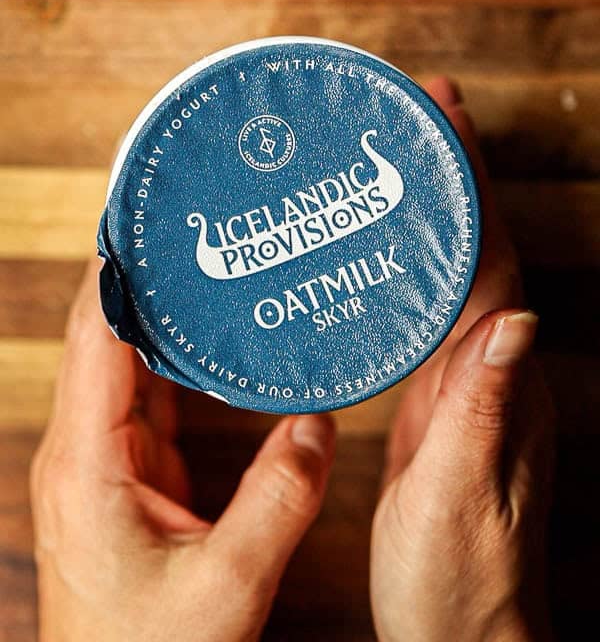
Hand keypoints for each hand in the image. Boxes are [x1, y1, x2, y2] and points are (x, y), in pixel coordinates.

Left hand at [30, 259, 335, 641]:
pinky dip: (176, 359)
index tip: (150, 216)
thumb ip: (279, 498)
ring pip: (127, 361)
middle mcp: (84, 446)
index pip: (95, 335)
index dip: (119, 271)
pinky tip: (213, 340)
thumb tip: (321, 423)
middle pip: (104, 334)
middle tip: (194, 224)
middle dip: (144, 276)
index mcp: (87, 460)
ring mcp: (103, 457)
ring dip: (162, 315)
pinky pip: (148, 394)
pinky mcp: (127, 471)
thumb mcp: (228, 586)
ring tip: (210, 265)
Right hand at [370, 78, 555, 641]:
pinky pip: (424, 310)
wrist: (458, 631)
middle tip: (421, 108)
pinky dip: (406, 265)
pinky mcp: (437, 397)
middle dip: (455, 173)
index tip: (449, 118)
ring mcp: (465, 379)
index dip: (474, 185)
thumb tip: (517, 319)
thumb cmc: (460, 579)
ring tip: (397, 154)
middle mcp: (491, 367)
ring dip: (432, 209)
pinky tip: (376, 249)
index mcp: (501, 381)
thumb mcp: (464, 499)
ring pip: (451, 271)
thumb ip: (488, 411)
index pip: (494, 259)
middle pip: (476, 247)